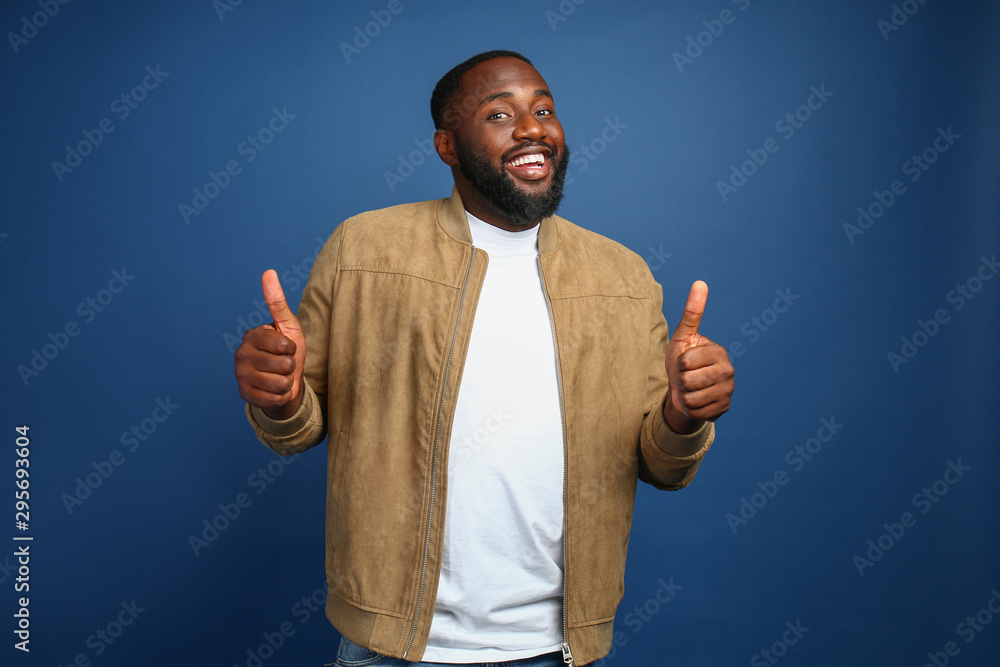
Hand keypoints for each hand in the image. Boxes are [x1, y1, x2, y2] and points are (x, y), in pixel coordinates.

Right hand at [234, 270, 307, 419]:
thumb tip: (268, 272)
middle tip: (283, 365)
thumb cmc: (287, 352)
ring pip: (281, 383)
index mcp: (251, 335)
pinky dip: (282, 396)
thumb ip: (278, 301)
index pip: (284, 345)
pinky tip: (275, 390)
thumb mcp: (288, 326)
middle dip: (291, 367)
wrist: (283, 382)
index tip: (286, 348)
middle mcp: (241, 354)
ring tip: (279, 377)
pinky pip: (276, 398)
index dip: (292, 349)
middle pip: (284, 365)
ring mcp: (240, 376)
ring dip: (287, 382)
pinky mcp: (245, 395)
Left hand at [664, 281, 733, 432]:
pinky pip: (695, 412)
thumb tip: (700, 282)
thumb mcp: (683, 336)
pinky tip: (696, 401)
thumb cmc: (682, 359)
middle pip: (687, 381)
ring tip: (690, 388)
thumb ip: (691, 312)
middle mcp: (728, 371)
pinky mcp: (723, 409)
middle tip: (686, 376)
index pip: (685, 362)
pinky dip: (689, 408)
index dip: (678, 364)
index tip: (685, 362)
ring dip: (684, 395)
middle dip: (680, 380)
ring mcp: (728, 391)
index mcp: (719, 352)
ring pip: (690, 398)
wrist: (685, 389)